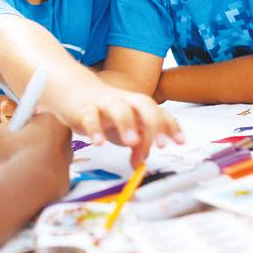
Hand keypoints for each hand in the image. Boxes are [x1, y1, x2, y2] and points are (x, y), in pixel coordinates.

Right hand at [0, 113, 72, 197]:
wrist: (31, 184)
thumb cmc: (16, 155)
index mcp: (51, 119)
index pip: (36, 118)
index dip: (22, 127)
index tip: (15, 135)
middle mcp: (65, 135)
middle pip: (44, 135)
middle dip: (31, 141)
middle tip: (16, 150)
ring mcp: (68, 156)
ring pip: (48, 153)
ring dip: (36, 157)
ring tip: (21, 165)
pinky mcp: (68, 175)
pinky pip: (50, 171)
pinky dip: (41, 173)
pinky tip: (30, 177)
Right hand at [60, 82, 184, 166]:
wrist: (72, 90)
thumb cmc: (103, 110)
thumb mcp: (124, 128)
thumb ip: (137, 144)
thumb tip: (140, 163)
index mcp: (136, 105)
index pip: (158, 112)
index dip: (170, 126)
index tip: (179, 142)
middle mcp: (123, 101)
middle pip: (144, 104)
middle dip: (155, 123)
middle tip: (161, 145)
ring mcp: (103, 103)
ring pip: (118, 107)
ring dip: (127, 124)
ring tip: (131, 142)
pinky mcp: (83, 109)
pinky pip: (90, 117)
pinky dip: (95, 129)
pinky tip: (99, 142)